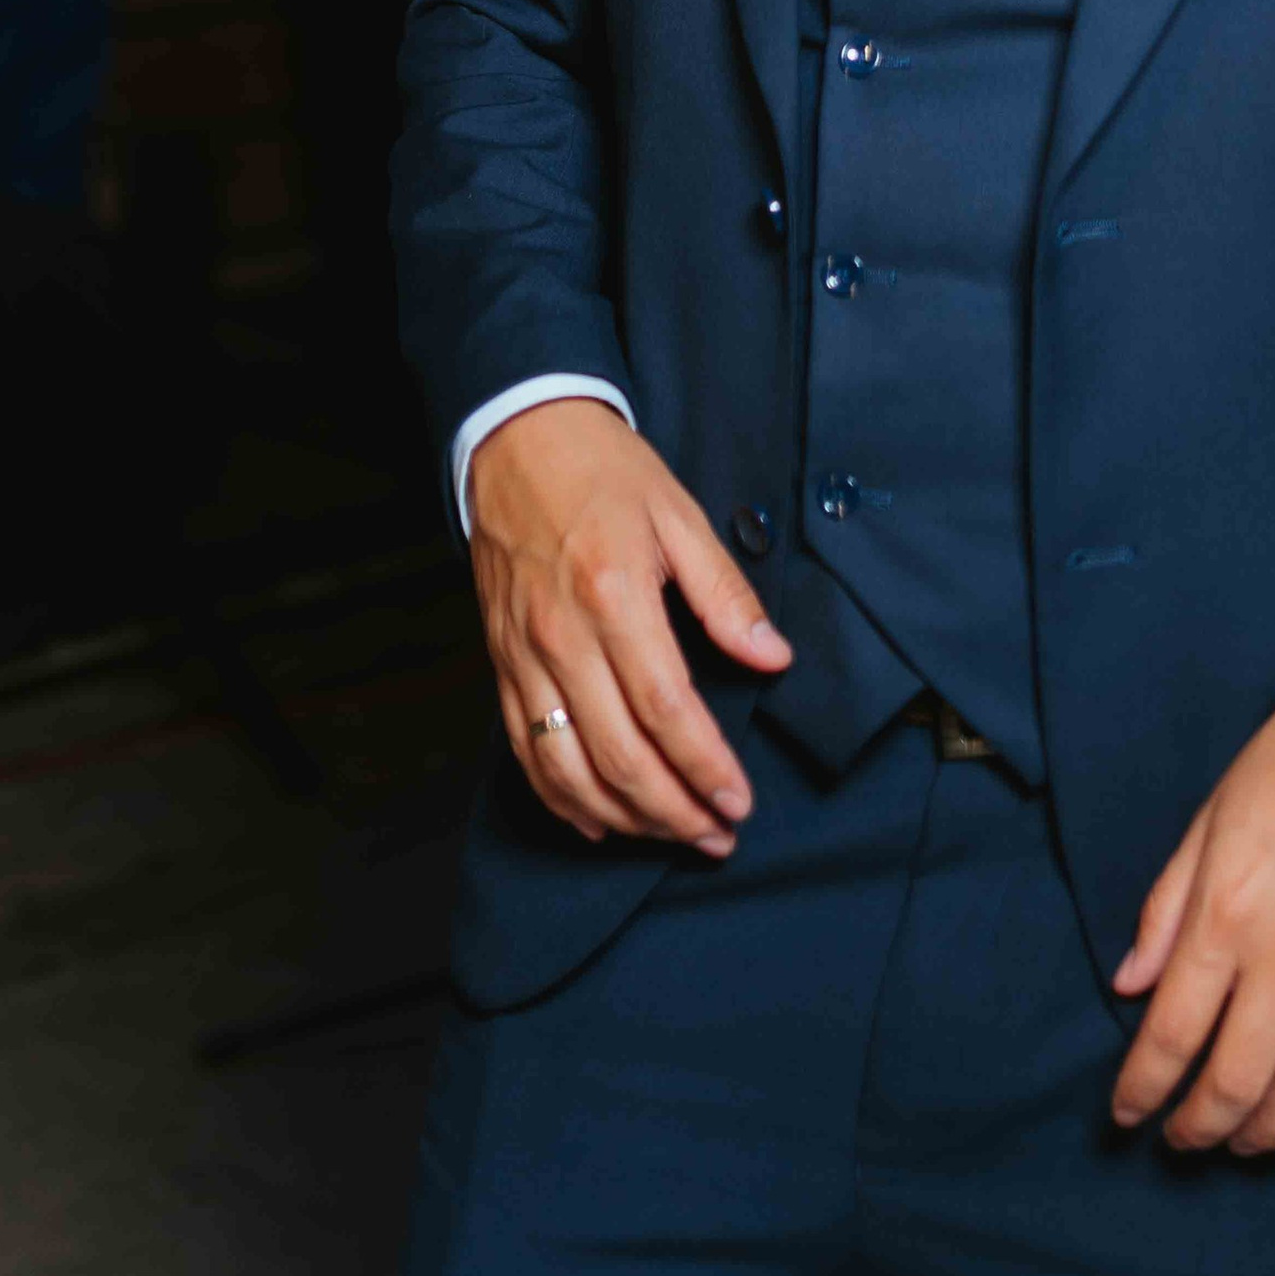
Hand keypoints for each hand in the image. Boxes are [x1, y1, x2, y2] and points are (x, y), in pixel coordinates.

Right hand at [465, 398, 791, 851]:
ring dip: (624, 819)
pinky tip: (599, 823)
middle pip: (618, 756)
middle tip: (717, 836)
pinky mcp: (500, 666)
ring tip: (672, 836)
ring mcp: (523, 658)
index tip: (739, 801)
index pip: (667, 709)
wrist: (517, 439)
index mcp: (614, 596)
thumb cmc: (605, 473)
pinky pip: (525, 754)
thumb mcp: (680, 514)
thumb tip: (773, 657)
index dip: (706, 767)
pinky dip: (562, 800)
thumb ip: (726, 593)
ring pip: (568, 770)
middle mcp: (563, 638)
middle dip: (674, 812)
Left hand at [1110, 698, 1274, 1155]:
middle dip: (1201, 1126)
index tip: (1127, 1113)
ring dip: (1270, 1133)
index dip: (1143, 1088)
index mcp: (1227, 916)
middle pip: (1238, 1080)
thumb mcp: (1206, 824)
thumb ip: (1165, 910)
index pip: (1172, 1033)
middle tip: (1182, 1139)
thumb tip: (1130, 984)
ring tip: (1243, 1142)